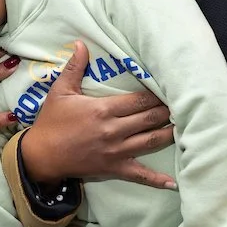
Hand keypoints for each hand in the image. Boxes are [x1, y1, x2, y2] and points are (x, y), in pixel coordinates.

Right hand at [21, 40, 174, 187]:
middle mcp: (114, 131)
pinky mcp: (114, 168)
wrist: (41, 156)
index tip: (168, 87)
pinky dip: (157, 180)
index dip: (156, 94)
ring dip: (169, 134)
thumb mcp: (60, 92)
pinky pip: (140, 175)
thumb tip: (82, 44)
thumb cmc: (51, 122)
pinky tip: (173, 182)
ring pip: (151, 142)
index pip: (139, 100)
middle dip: (167, 111)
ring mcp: (116, 151)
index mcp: (103, 110)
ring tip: (185, 126)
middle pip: (149, 119)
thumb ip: (74, 67)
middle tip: (182, 104)